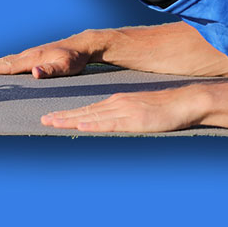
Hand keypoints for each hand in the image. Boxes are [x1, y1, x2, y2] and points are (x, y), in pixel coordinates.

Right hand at [0, 42, 89, 78]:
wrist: (81, 45)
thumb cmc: (74, 59)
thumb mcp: (66, 67)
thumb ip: (50, 70)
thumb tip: (34, 72)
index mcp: (32, 58)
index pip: (7, 66)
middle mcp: (28, 55)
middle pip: (2, 61)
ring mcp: (30, 54)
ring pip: (6, 60)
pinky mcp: (33, 56)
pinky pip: (12, 60)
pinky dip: (1, 63)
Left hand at [41, 85, 207, 132]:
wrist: (185, 102)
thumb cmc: (166, 108)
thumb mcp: (140, 111)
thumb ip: (125, 117)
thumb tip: (113, 124)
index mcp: (118, 101)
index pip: (88, 109)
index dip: (69, 113)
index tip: (51, 116)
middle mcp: (117, 103)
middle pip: (85, 111)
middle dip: (63, 116)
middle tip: (42, 119)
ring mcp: (124, 111)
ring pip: (92, 117)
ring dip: (70, 120)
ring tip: (52, 122)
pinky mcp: (134, 120)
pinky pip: (110, 124)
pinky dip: (93, 124)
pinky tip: (81, 125)